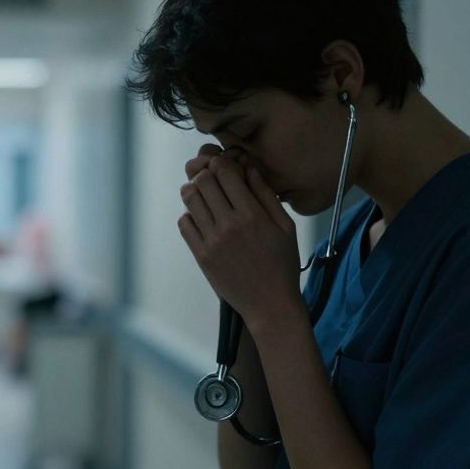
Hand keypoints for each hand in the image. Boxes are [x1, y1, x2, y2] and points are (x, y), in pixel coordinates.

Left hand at [179, 148, 305, 334]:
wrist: (270, 305)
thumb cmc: (283, 264)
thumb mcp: (285, 227)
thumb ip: (266, 195)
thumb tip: (249, 168)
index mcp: (252, 215)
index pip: (224, 172)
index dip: (222, 163)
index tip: (227, 167)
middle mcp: (228, 225)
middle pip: (203, 181)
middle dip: (207, 174)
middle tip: (214, 180)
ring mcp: (211, 241)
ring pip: (190, 199)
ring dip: (195, 191)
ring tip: (206, 197)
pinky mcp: (201, 256)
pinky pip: (184, 223)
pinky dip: (190, 215)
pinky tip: (203, 219)